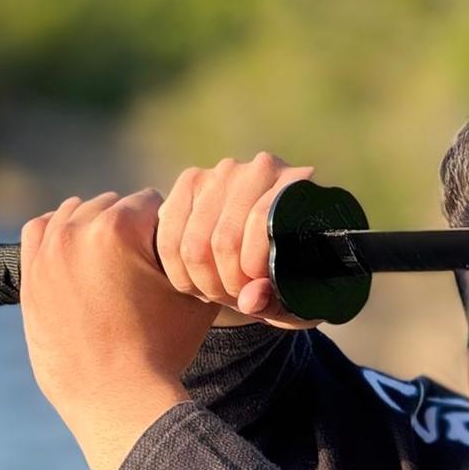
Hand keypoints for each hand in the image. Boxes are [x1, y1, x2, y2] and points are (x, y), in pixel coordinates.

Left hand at [19, 189, 209, 469]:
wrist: (115, 395)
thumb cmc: (162, 348)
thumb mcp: (197, 297)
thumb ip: (198, 255)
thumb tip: (203, 236)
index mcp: (119, 228)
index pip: (153, 201)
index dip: (170, 226)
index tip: (172, 250)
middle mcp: (77, 230)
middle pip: (114, 205)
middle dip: (131, 228)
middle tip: (145, 263)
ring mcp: (48, 251)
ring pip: (77, 214)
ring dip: (97, 229)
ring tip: (115, 264)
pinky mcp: (30, 272)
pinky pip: (41, 231)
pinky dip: (61, 236)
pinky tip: (80, 257)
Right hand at [156, 152, 320, 328]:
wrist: (272, 250)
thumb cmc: (291, 275)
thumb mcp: (294, 295)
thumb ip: (276, 300)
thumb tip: (250, 299)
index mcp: (299, 186)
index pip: (260, 222)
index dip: (253, 268)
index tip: (256, 290)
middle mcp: (261, 169)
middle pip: (224, 239)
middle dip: (227, 283)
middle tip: (236, 298)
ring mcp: (223, 173)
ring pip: (193, 243)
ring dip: (203, 282)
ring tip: (220, 293)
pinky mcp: (190, 182)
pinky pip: (168, 238)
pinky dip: (179, 271)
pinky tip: (197, 282)